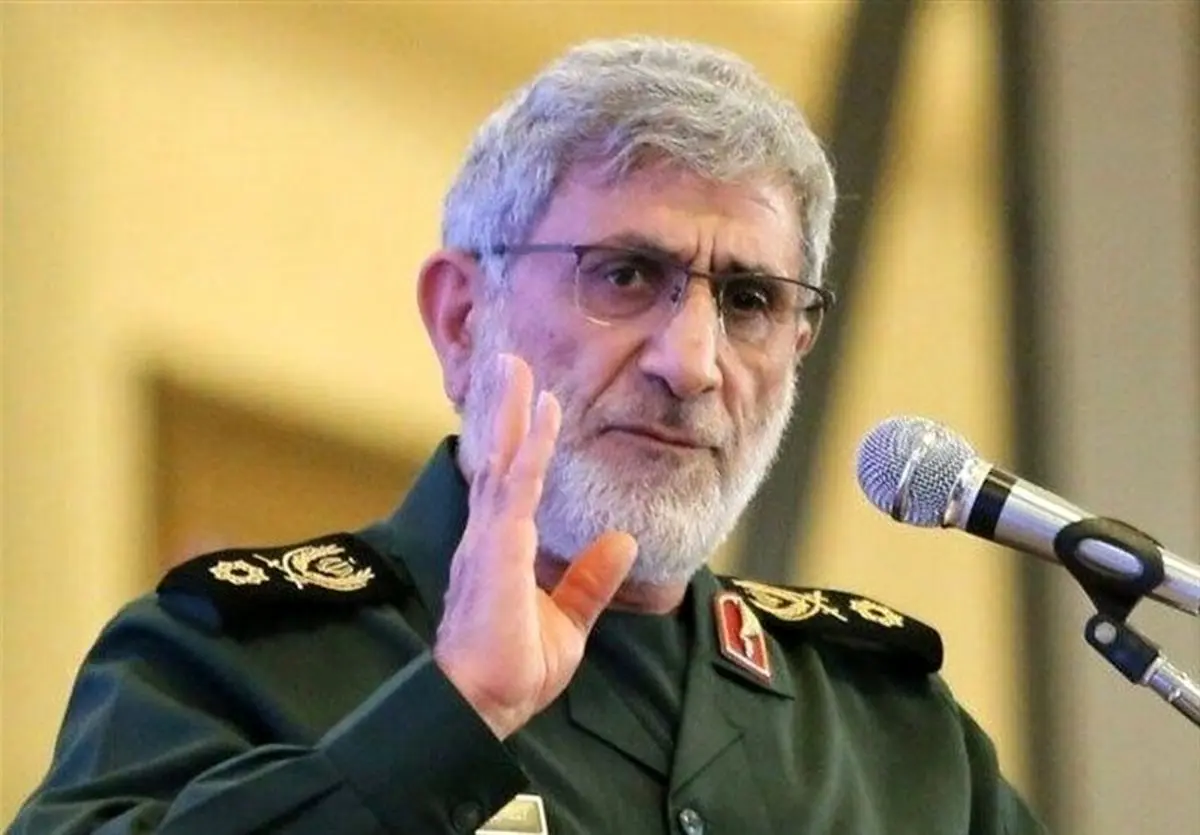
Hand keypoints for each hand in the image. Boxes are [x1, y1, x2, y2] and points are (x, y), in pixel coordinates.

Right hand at [433, 354, 637, 739]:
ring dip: (511, 410)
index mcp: (501, 548)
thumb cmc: (513, 669)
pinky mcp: (498, 545)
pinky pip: (518, 485)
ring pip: (501, 458)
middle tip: (509, 362)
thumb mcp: (568, 620)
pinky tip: (544, 414)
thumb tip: (622, 543)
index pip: (509, 481)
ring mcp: (489, 536)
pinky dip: (531, 446)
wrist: (485, 703)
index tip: (530, 401)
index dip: (518, 439)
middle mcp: (489, 533)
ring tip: (516, 366)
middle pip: (495, 457)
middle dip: (504, 408)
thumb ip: (591, 579)